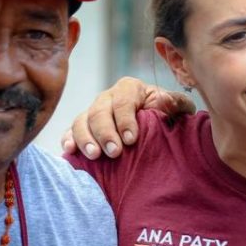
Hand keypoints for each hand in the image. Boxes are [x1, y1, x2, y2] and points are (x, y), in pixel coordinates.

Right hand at [61, 76, 194, 158]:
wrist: (155, 129)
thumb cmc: (166, 116)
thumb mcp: (176, 107)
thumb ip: (175, 103)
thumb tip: (164, 102)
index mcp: (129, 89)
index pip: (123, 101)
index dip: (125, 120)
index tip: (131, 139)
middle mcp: (107, 98)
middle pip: (99, 112)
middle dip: (106, 133)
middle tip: (114, 152)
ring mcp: (92, 113)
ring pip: (81, 121)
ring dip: (86, 139)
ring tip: (95, 156)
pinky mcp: (83, 129)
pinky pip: (70, 132)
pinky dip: (68, 140)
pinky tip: (70, 151)